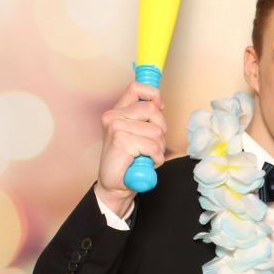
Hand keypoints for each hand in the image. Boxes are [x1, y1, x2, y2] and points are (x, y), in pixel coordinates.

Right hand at [94, 83, 166, 216]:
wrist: (114, 184)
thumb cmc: (129, 160)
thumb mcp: (138, 133)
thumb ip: (145, 118)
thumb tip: (159, 103)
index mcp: (117, 111)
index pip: (137, 88)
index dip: (153, 95)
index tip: (159, 107)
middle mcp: (113, 116)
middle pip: (153, 110)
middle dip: (161, 130)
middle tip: (152, 144)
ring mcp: (116, 127)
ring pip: (156, 131)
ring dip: (158, 147)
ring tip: (147, 155)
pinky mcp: (120, 141)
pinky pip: (152, 146)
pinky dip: (156, 158)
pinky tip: (145, 162)